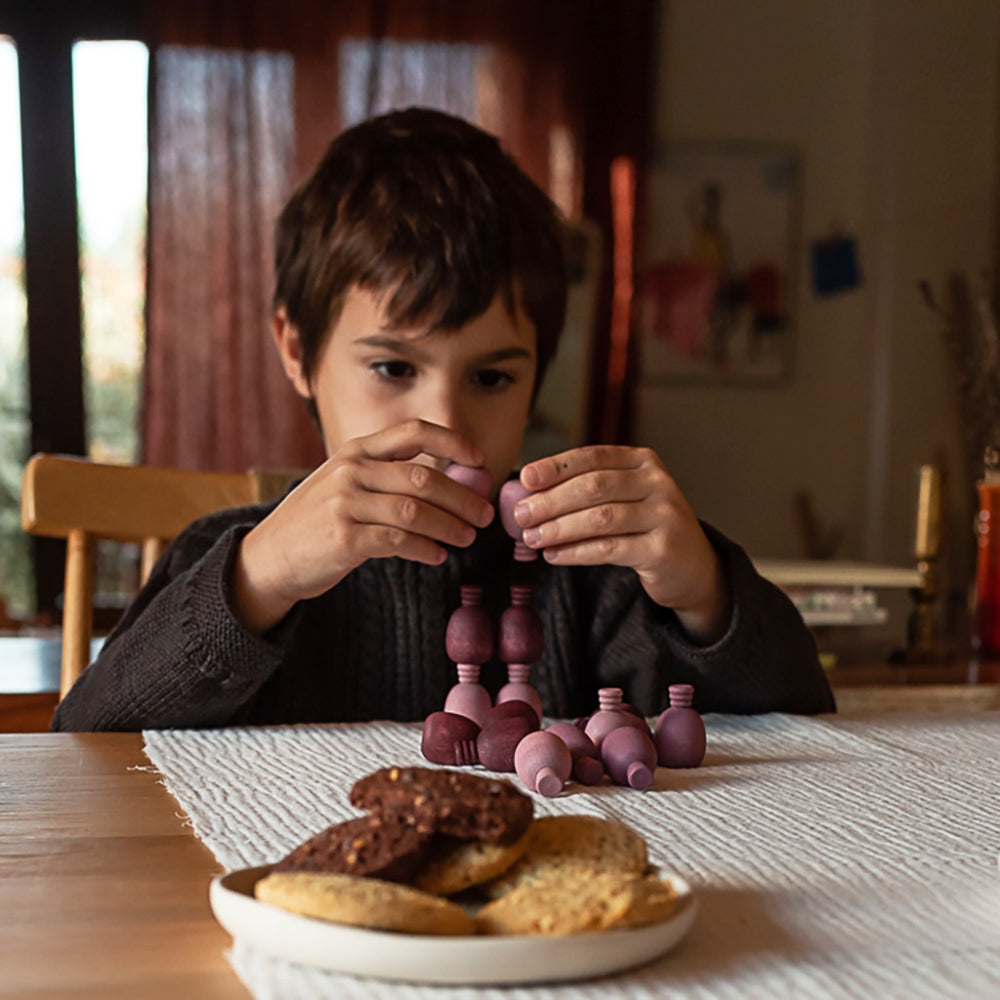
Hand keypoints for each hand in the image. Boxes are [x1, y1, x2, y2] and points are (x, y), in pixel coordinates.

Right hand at [232, 420, 494, 631]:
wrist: (267, 558)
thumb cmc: (317, 522)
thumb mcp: (344, 484)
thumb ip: (385, 477)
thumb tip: (449, 483)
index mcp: (355, 451)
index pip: (413, 432)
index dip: (452, 442)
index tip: (479, 460)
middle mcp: (350, 471)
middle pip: (423, 477)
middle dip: (462, 498)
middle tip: (483, 516)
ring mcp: (345, 504)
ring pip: (415, 511)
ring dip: (449, 526)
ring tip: (467, 538)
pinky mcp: (344, 538)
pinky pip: (398, 541)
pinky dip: (425, 549)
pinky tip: (437, 556)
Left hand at [515, 446, 729, 641]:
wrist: (691, 566)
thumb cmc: (644, 528)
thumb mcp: (624, 498)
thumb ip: (586, 489)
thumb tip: (528, 492)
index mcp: (643, 461)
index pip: (593, 457)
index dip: (556, 466)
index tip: (526, 478)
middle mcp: (657, 483)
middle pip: (594, 486)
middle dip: (551, 501)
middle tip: (521, 515)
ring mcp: (665, 515)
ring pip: (600, 518)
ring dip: (559, 528)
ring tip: (532, 538)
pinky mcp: (663, 549)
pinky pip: (610, 549)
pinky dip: (576, 552)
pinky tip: (554, 555)